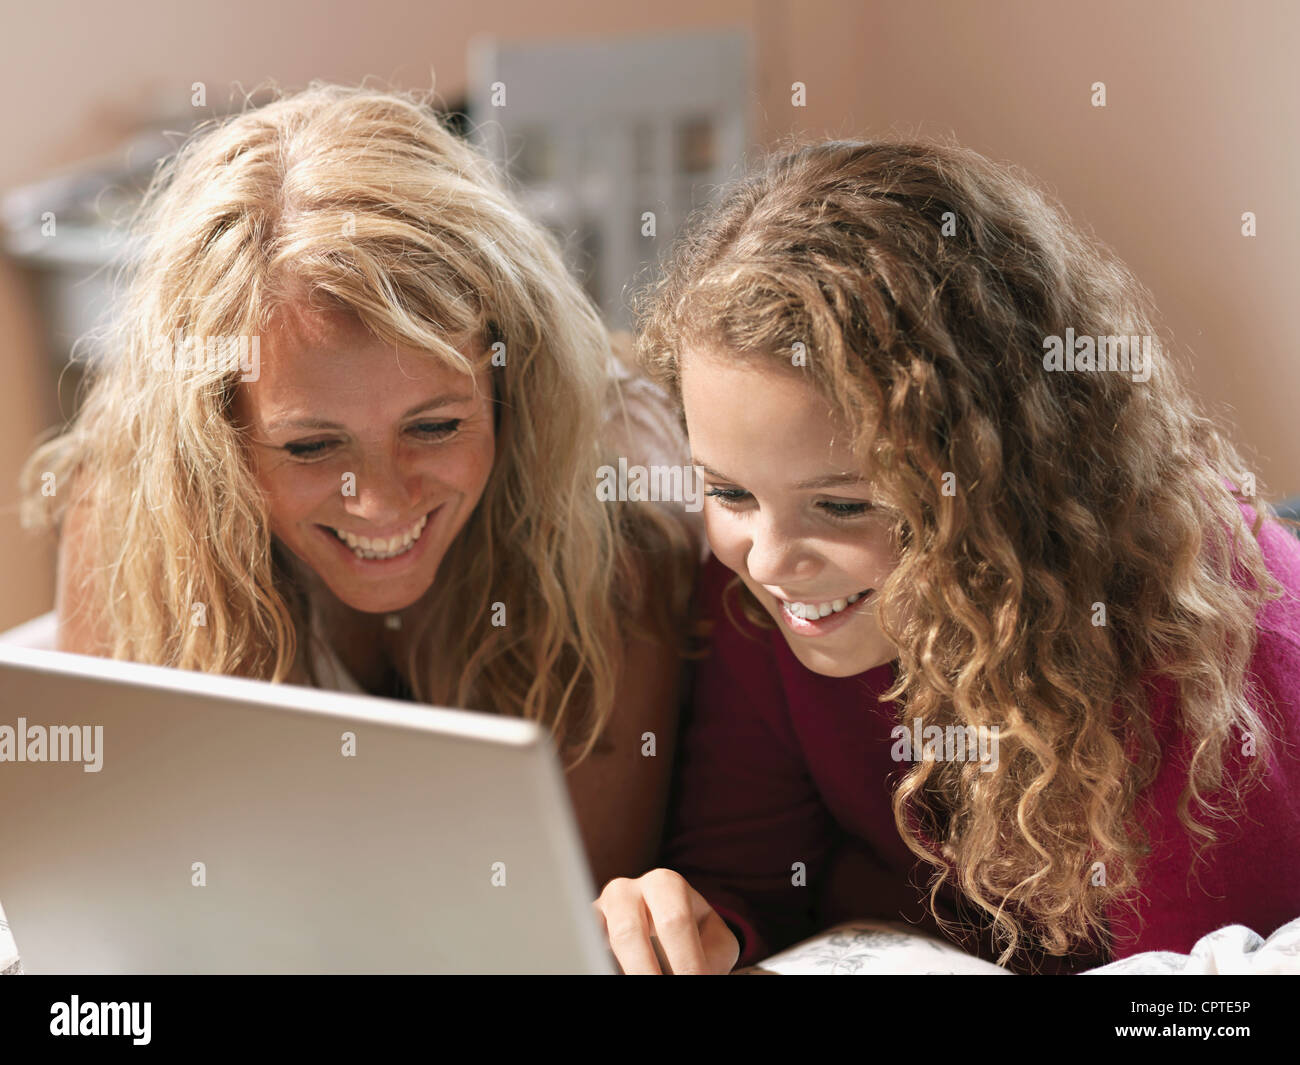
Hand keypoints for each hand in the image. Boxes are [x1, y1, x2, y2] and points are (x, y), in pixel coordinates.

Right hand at [593, 868, 739, 973]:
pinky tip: (612, 971)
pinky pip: (584, 945)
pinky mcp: (582, 929)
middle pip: (629, 931)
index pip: (674, 922)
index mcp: (664, 884)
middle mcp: (626, 890)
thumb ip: (714, 954)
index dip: (686, 961)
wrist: (666, 929)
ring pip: (600, 939)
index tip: (694, 982)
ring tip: (639, 985)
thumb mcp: (715, 939)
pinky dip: (599, 962)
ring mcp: (599, 909)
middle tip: (663, 990)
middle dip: (647, 972)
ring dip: (625, 970)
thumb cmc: (694, 934)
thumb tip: (698, 973)